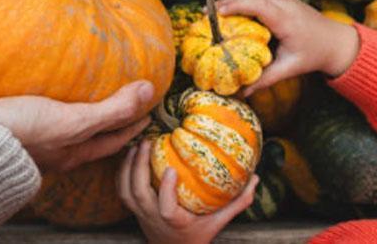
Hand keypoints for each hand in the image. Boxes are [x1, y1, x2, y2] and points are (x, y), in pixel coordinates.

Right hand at [0, 81, 154, 171]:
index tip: (149, 112)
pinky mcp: (15, 118)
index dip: (133, 126)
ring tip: (89, 85)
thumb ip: (111, 109)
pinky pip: (42, 106)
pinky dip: (53, 96)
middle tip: (126, 98)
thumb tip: (149, 90)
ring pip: (66, 120)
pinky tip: (49, 79)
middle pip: (91, 133)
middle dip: (110, 118)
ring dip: (81, 106)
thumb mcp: (73, 122)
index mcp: (74, 151)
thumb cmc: (24, 131)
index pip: (113, 140)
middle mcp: (57, 147)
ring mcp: (35, 135)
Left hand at [118, 140, 258, 243]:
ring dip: (128, 165)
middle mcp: (152, 218)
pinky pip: (121, 190)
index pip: (166, 208)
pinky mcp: (133, 210)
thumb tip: (255, 178)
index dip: (165, 189)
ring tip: (137, 144)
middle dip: (139, 166)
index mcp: (174, 222)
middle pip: (138, 193)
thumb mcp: (218, 222)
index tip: (171, 169)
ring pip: (125, 190)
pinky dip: (122, 171)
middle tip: (147, 141)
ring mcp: (140, 214)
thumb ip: (237, 202)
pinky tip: (129, 153)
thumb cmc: (197, 235)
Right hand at [216, 0, 359, 95]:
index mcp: (286, 19)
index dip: (235, 6)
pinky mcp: (283, 1)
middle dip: (227, 2)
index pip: (258, 5)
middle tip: (206, 14)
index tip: (215, 13)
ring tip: (213, 13)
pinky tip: (231, 13)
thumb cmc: (314, 55)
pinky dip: (243, 3)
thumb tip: (241, 93)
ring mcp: (285, 0)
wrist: (338, 42)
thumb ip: (265, 79)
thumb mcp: (289, 69)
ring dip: (234, 1)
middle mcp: (285, 4)